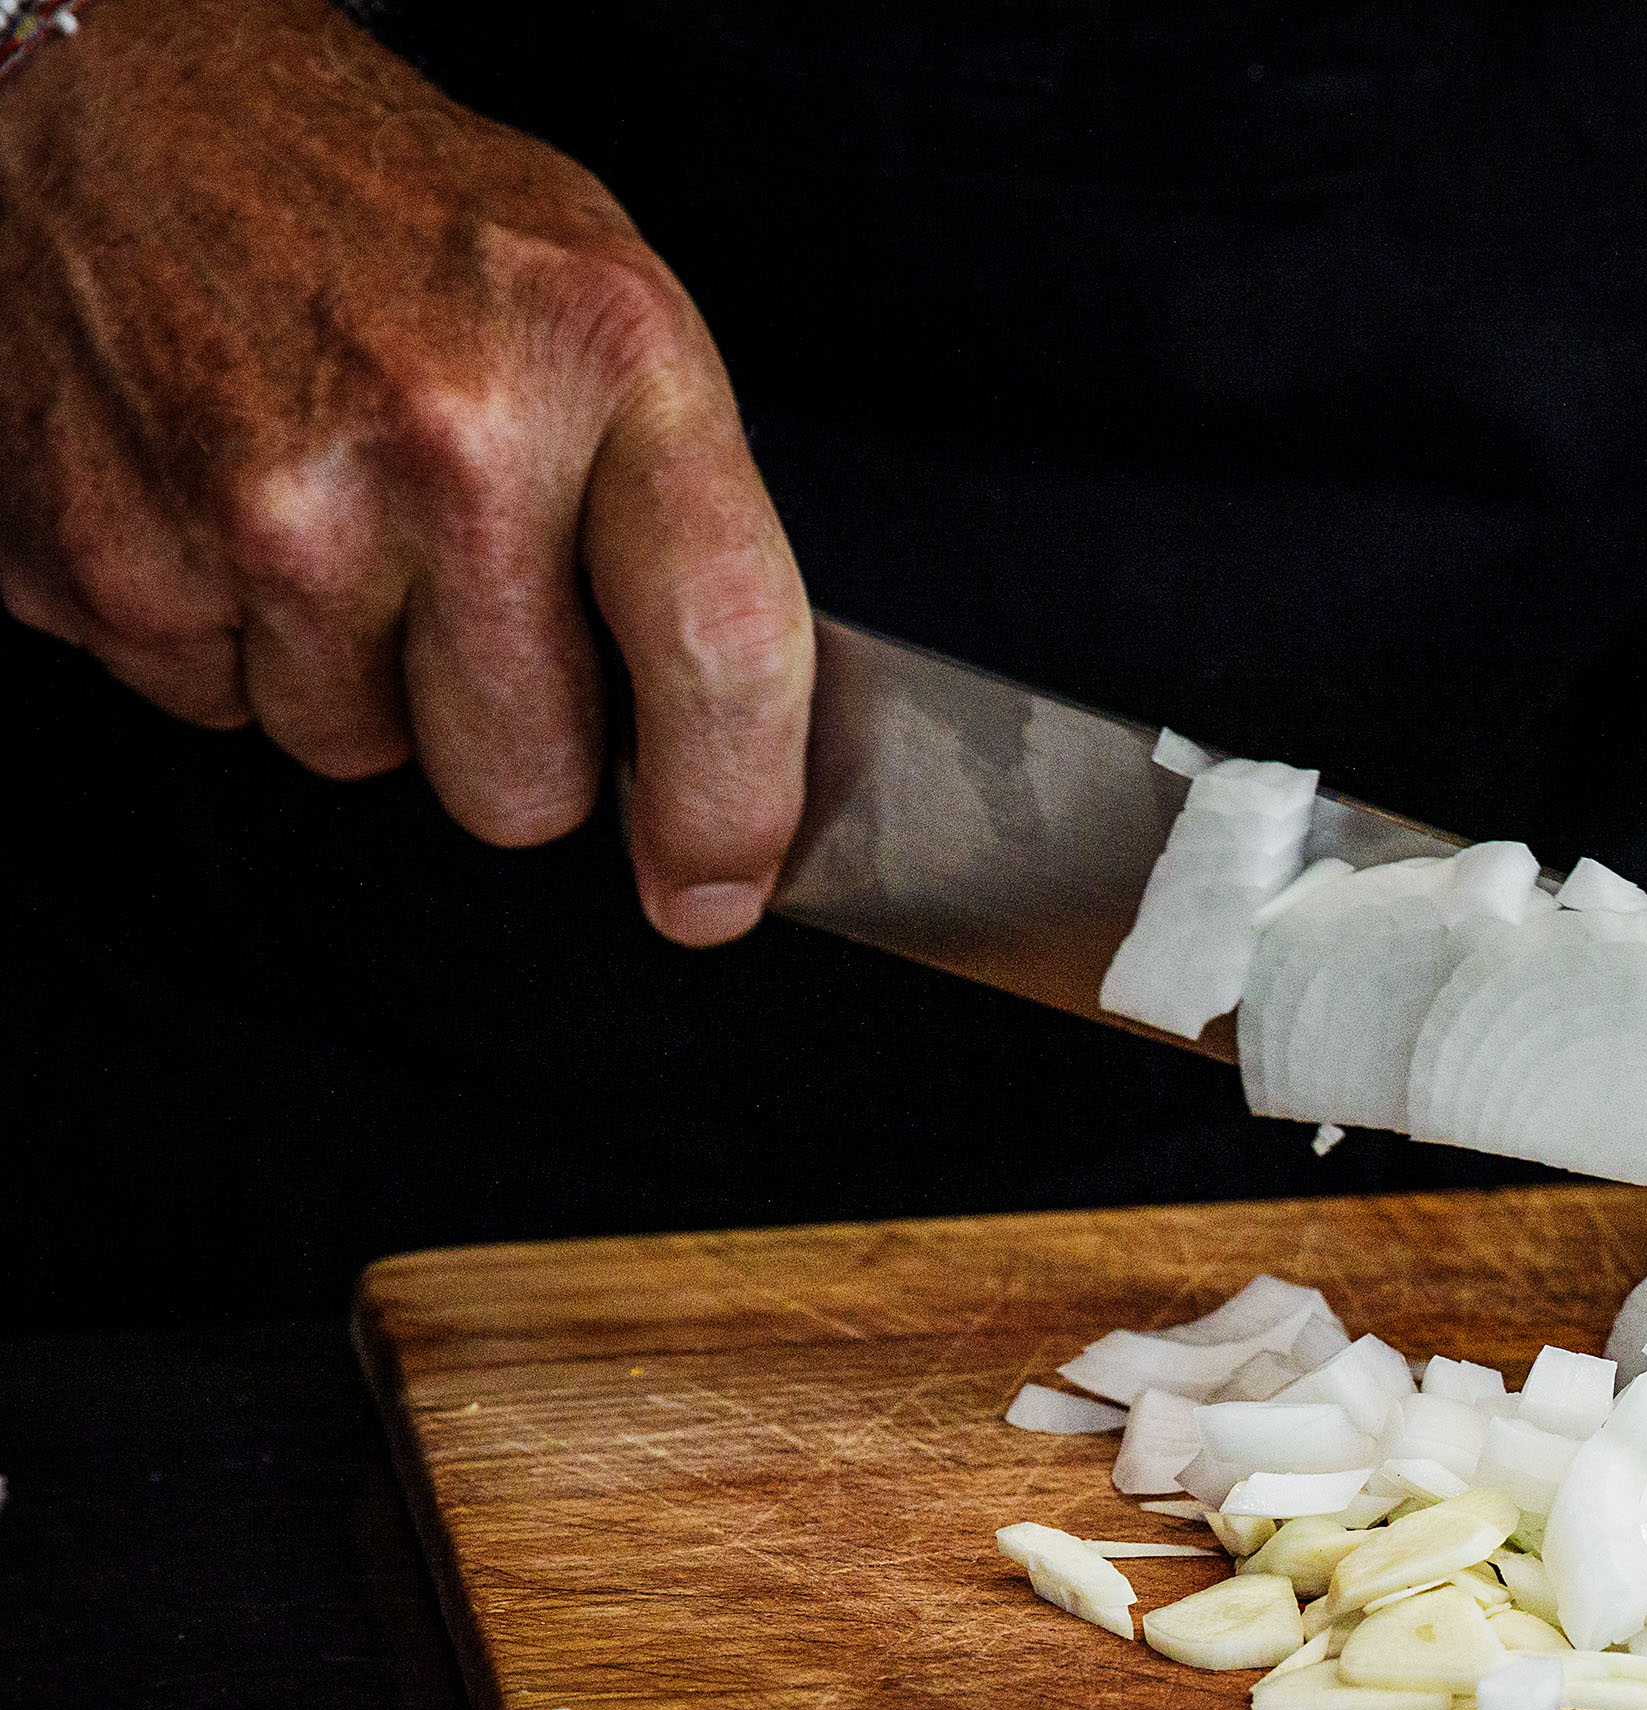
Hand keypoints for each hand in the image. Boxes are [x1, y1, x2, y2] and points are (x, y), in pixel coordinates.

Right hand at [0, 0, 807, 940]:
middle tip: (473, 594)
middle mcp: (443, 439)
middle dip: (513, 734)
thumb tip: (728, 768)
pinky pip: (214, 706)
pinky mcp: (111, 557)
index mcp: (602, 359)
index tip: (717, 881)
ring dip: (355, 669)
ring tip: (333, 502)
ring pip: (358, 755)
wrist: (124, 85)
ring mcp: (263, 507)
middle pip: (525, 783)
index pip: (721, 654)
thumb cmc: (388, 210)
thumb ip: (683, 527)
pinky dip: (224, 630)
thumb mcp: (604, 305)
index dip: (729, 810)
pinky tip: (223, 492)